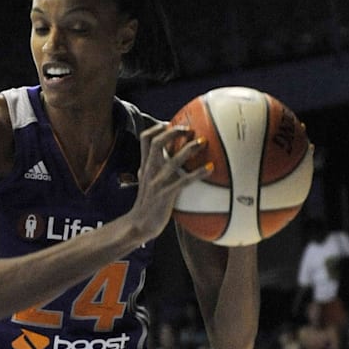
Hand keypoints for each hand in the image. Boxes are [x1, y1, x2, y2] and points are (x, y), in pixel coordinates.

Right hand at [122, 122, 210, 244]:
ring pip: (173, 159)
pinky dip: (198, 173)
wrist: (139, 225)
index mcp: (145, 166)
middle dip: (174, 132)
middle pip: (157, 143)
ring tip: (203, 142)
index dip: (156, 128)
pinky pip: (184, 180)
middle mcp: (149, 170)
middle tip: (189, 129)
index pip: (145, 140)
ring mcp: (157, 182)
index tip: (169, 124)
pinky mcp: (166, 194)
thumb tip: (164, 161)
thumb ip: (153, 170)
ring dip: (189, 148)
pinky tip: (210, 168)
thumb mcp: (146, 183)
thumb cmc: (146, 204)